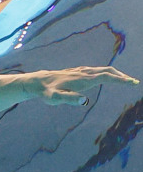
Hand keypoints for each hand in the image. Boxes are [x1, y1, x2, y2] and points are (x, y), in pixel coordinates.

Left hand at [22, 66, 138, 105]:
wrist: (37, 82)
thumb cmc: (47, 92)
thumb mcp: (55, 98)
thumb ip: (69, 99)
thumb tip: (84, 101)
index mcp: (83, 79)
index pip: (106, 77)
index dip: (120, 80)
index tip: (132, 83)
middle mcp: (83, 73)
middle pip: (107, 71)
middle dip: (121, 76)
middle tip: (134, 82)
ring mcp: (80, 71)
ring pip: (102, 69)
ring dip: (116, 74)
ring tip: (125, 80)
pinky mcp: (77, 72)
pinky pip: (96, 70)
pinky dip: (107, 73)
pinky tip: (108, 77)